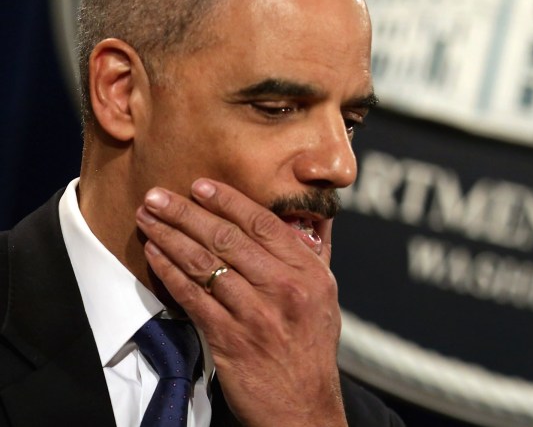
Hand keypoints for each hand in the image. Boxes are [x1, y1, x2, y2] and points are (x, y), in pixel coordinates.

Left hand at [136, 179, 347, 426]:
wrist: (303, 406)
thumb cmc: (312, 348)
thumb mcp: (325, 295)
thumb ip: (311, 254)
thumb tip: (307, 215)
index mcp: (308, 272)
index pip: (264, 224)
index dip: (229, 201)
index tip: (202, 186)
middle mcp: (284, 288)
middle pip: (228, 238)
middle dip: (188, 213)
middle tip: (159, 195)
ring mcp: (256, 314)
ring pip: (206, 264)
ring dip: (171, 237)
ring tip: (148, 218)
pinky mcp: (229, 339)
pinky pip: (193, 297)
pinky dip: (171, 273)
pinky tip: (155, 256)